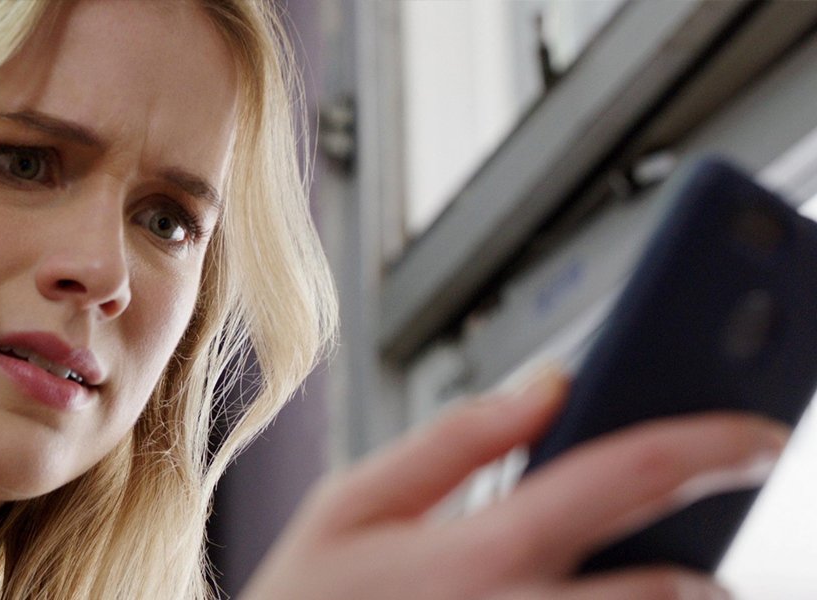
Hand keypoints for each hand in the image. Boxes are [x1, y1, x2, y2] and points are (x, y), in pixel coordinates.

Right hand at [242, 368, 786, 598]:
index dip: (710, 441)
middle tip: (709, 541)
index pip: (626, 476)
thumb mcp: (351, 504)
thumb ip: (454, 439)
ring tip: (665, 577)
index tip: (758, 428)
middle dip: (713, 559)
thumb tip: (545, 385)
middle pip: (674, 589)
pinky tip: (605, 592)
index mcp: (477, 553)